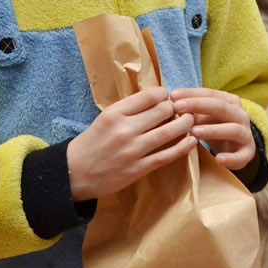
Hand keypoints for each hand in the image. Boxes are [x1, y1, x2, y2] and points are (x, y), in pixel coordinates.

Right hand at [66, 86, 194, 200]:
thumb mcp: (106, 118)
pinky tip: (192, 141)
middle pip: (163, 111)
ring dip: (185, 124)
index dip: (164, 94)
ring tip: (190, 120)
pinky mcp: (138, 169)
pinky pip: (167, 156)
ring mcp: (132, 150)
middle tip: (182, 109)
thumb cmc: (93, 142)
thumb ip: (130, 109)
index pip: (150, 96)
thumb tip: (159, 98)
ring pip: (169, 132)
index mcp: (115, 113)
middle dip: (177, 108)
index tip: (168, 98)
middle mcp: (124, 129)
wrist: (75, 172)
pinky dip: (183, 147)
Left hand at [171, 87, 255, 171]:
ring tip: (194, 132)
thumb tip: (171, 104)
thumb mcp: (205, 117)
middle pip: (221, 107)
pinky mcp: (247, 153)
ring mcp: (245, 134)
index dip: (192, 94)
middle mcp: (240, 115)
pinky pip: (240, 156)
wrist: (238, 148)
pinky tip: (218, 159)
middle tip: (178, 108)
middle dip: (198, 105)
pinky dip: (230, 158)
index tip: (173, 95)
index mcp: (230, 102)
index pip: (210, 94)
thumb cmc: (216, 127)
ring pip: (232, 129)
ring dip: (213, 130)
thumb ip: (192, 111)